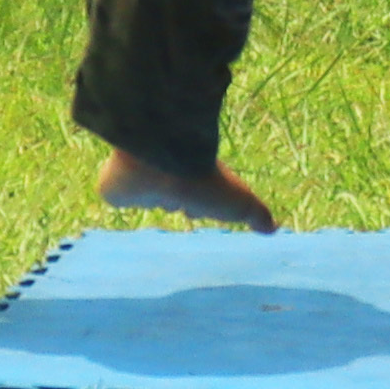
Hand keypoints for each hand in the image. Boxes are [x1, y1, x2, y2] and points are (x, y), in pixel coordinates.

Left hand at [98, 145, 277, 232]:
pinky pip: (115, 192)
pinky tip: (118, 201)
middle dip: (174, 201)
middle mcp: (170, 178)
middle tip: (178, 209)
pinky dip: (118, 196)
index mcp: (194, 180)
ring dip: (149, 198)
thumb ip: (256, 215)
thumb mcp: (238, 202)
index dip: (198, 206)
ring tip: (149, 206)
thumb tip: (274, 229)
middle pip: (171, 195)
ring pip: (145, 193)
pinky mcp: (114, 185)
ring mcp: (141, 180)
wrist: (162, 159)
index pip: (196, 198)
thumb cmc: (201, 181)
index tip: (195, 212)